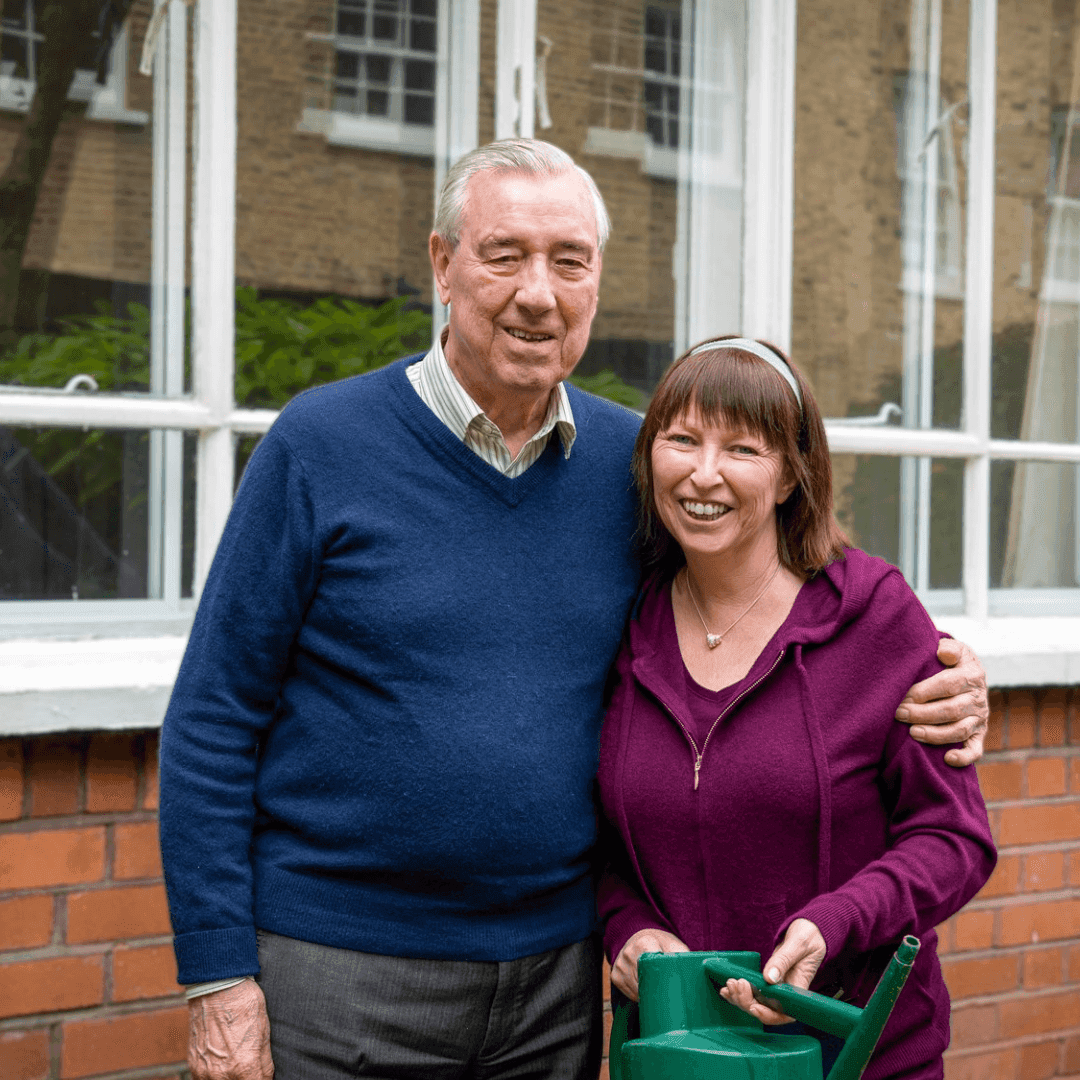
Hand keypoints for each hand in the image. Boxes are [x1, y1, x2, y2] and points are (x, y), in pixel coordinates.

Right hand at [188, 979, 273, 1079]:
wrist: (217, 986)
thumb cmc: (245, 1005)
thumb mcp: (265, 1033)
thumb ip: (264, 1063)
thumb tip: (265, 1079)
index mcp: (245, 1066)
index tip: (262, 1076)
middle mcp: (221, 1075)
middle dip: (245, 1078)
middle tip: (250, 1070)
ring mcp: (204, 1071)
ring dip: (229, 1079)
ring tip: (235, 1064)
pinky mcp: (193, 1064)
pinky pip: (204, 1079)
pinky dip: (214, 1076)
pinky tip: (223, 1063)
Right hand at [611, 927, 689, 1001]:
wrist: (638, 936)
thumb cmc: (660, 942)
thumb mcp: (674, 944)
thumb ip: (683, 957)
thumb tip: (698, 974)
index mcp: (644, 942)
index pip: (653, 967)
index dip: (662, 980)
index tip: (670, 987)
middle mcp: (628, 953)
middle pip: (645, 983)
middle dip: (657, 991)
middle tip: (668, 995)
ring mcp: (619, 966)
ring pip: (636, 992)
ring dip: (648, 995)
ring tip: (658, 992)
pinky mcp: (615, 976)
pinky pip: (629, 994)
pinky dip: (639, 995)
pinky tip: (646, 989)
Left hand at [719, 918, 825, 1024]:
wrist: (809, 931)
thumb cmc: (810, 937)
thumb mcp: (799, 944)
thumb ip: (784, 960)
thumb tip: (769, 978)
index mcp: (798, 989)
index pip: (784, 1014)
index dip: (768, 1015)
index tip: (753, 1006)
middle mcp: (786, 993)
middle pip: (765, 1010)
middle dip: (747, 1002)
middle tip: (735, 984)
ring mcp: (775, 988)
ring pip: (755, 1003)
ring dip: (739, 998)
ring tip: (729, 984)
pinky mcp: (767, 981)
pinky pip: (751, 992)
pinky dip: (737, 993)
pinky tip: (726, 990)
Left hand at [894, 638, 988, 766]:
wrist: (967, 677)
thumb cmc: (951, 663)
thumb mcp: (953, 650)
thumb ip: (948, 649)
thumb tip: (942, 654)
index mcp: (972, 675)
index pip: (948, 684)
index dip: (924, 691)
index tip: (903, 695)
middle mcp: (978, 698)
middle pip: (951, 709)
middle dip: (922, 713)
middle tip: (899, 714)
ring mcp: (979, 719)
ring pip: (959, 730)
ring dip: (935, 734)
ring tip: (912, 733)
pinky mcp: (978, 735)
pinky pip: (975, 750)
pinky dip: (963, 757)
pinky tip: (947, 759)